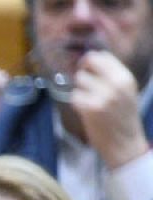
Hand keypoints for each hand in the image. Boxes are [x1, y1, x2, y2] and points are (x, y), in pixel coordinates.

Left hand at [71, 50, 149, 168]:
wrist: (124, 143)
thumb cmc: (123, 117)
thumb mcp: (125, 91)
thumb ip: (112, 75)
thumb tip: (95, 57)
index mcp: (125, 78)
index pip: (102, 56)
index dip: (90, 60)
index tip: (87, 67)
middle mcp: (115, 84)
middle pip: (88, 63)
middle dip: (83, 71)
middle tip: (84, 82)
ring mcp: (102, 96)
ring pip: (79, 80)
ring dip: (79, 89)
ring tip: (88, 99)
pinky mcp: (90, 108)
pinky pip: (74, 96)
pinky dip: (76, 102)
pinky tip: (85, 109)